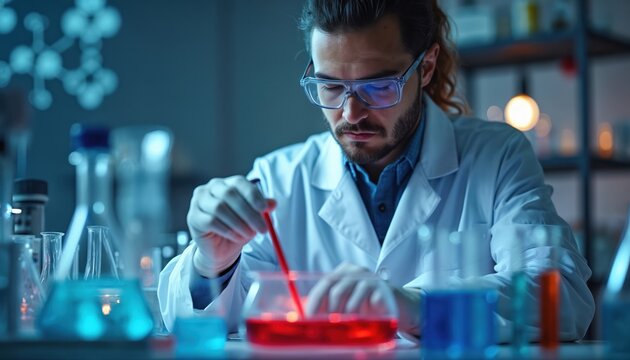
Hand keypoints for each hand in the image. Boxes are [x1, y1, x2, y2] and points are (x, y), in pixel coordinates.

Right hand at [187, 175, 274, 275]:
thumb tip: (273, 203)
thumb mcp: (253, 217)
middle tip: (262, 228)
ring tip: (249, 235)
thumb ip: (262, 208)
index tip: (265, 209)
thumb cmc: (238, 228)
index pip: (240, 183)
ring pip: (219, 208)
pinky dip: (227, 230)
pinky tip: (236, 237)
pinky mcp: (193, 217)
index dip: (253, 195)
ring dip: (238, 223)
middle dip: (249, 213)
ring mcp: (199, 201)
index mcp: (227, 184)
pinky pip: (210, 221)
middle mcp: (211, 188)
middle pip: (229, 194)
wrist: (221, 248)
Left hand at [305, 263, 421, 334]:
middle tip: (328, 327)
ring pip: (350, 299)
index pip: (324, 284)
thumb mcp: (345, 303)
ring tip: (348, 327)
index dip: (315, 303)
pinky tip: (365, 322)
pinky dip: (363, 316)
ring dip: (346, 317)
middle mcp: (355, 271)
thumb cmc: (365, 305)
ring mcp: (369, 278)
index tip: (310, 319)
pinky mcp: (382, 289)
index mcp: (342, 272)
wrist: (394, 303)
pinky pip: (366, 303)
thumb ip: (327, 306)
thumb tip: (306, 319)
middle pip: (335, 288)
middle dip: (329, 311)